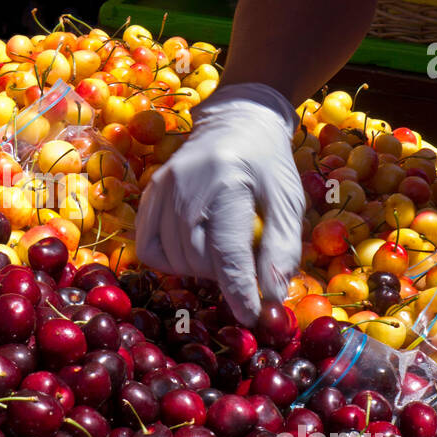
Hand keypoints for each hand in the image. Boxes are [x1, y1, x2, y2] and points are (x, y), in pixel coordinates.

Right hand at [135, 84, 304, 324]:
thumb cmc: (268, 163)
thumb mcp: (288, 202)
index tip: (251, 317)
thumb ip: (282, 251)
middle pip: (197, 259)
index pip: (227, 252)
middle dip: (223, 276)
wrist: (238, 119)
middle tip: (244, 265)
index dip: (238, 291)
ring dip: (199, 269)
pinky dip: (171, 259)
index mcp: (227, 182)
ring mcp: (162, 188)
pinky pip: (149, 246)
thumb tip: (271, 299)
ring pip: (172, 258)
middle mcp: (187, 184)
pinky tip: (193, 249)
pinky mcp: (150, 193)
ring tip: (221, 251)